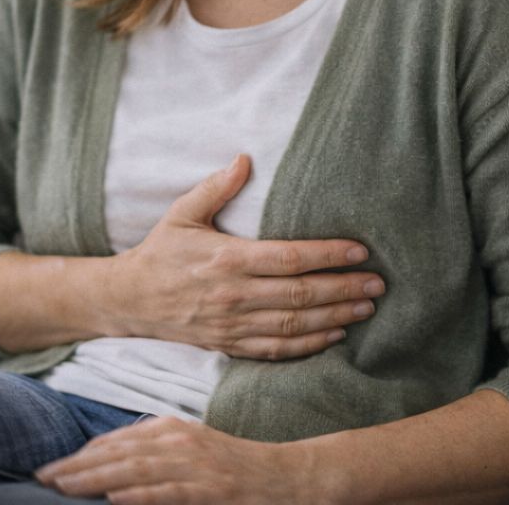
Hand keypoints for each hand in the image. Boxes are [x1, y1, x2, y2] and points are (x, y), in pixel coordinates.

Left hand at [35, 417, 335, 504]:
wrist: (286, 477)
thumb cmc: (233, 468)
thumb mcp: (190, 451)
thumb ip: (154, 454)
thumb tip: (110, 469)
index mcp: (170, 429)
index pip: (115, 441)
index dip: (81, 454)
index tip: (51, 466)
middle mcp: (178, 439)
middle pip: (117, 452)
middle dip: (77, 465)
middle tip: (42, 475)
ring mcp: (194, 463)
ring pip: (134, 469)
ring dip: (95, 478)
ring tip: (63, 485)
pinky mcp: (210, 488)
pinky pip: (168, 491)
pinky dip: (140, 494)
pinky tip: (115, 498)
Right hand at [103, 154, 383, 359]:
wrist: (130, 299)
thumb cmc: (160, 251)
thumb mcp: (182, 212)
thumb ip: (216, 186)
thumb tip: (245, 158)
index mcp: (227, 258)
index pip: (289, 258)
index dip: (328, 254)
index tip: (359, 250)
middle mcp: (234, 294)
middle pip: (300, 293)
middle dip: (343, 287)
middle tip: (378, 283)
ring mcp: (233, 325)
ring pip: (295, 324)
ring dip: (335, 316)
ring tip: (367, 307)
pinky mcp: (230, 345)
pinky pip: (277, 350)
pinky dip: (309, 345)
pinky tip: (335, 334)